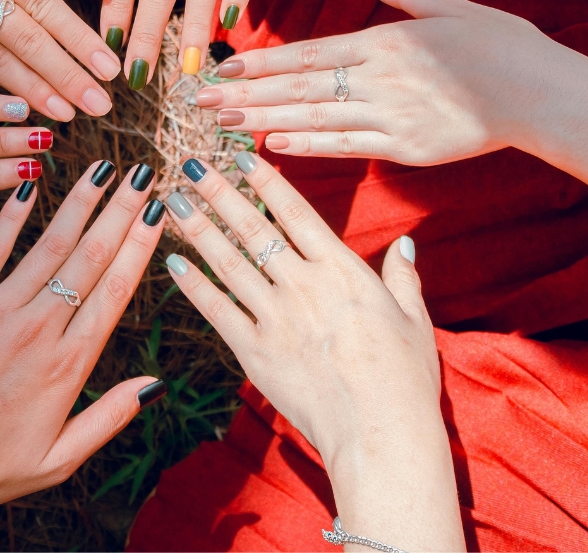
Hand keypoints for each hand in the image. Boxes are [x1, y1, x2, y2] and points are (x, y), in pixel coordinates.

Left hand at [0, 162, 165, 549]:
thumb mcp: (57, 461)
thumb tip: (155, 384)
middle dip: (120, 211)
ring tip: (103, 168)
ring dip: (79, 203)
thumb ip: (108, 418)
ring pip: (47, 245)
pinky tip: (32, 185)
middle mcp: (36, 329)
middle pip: (89, 258)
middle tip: (143, 173)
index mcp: (67, 367)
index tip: (159, 212)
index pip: (114, 292)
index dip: (140, 247)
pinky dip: (14, 216)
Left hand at [164, 153, 462, 551]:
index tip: (240, 155)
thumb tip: (405, 244)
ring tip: (173, 201)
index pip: (295, 212)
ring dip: (197, 228)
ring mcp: (275, 317)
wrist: (380, 433)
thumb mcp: (414, 319)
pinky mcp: (255, 352)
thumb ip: (402, 278)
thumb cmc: (404, 379)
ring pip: (227, 262)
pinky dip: (194, 286)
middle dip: (219, 192)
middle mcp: (303, 285)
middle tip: (191, 163)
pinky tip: (174, 263)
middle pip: (252, 228)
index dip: (265, 181)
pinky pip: (218, 310)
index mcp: (341, 270)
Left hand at [196, 0, 587, 164]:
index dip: (259, 63)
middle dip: (243, 95)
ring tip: (220, 126)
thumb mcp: (454, 7)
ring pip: (315, 119)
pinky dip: (310, 146)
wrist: (545, 93)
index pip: (307, 53)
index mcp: (387, 41)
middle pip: (298, 87)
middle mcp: (381, 77)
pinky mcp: (408, 147)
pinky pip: (348, 146)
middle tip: (195, 103)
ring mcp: (393, 115)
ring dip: (262, 122)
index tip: (219, 69)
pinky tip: (273, 146)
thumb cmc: (504, 46)